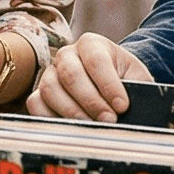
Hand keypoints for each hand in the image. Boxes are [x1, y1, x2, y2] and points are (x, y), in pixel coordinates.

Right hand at [28, 32, 145, 120]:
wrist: (114, 84)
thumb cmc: (126, 81)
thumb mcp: (137, 79)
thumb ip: (136, 90)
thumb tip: (134, 113)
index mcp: (92, 44)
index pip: (96, 59)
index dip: (108, 84)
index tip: (122, 106)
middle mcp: (67, 55)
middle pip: (70, 74)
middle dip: (91, 101)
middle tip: (108, 120)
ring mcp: (50, 73)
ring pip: (50, 88)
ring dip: (72, 112)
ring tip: (92, 128)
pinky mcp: (40, 93)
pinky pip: (36, 104)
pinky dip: (51, 118)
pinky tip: (72, 129)